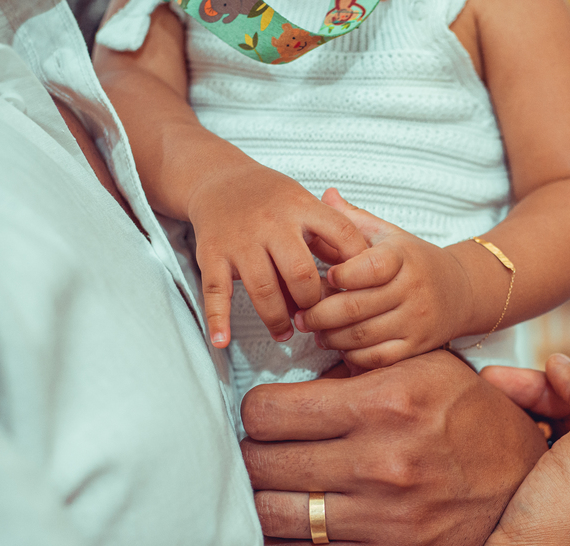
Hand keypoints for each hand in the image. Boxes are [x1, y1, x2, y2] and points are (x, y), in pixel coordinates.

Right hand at [188, 166, 367, 346]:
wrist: (219, 180)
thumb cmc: (272, 201)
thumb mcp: (305, 204)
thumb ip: (332, 236)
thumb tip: (357, 281)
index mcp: (302, 207)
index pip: (342, 234)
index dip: (355, 266)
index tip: (356, 290)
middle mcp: (271, 222)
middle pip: (300, 272)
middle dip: (311, 302)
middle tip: (314, 316)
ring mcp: (240, 240)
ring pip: (262, 289)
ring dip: (276, 318)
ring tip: (285, 332)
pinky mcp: (211, 254)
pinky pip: (215, 291)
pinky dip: (217, 319)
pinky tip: (222, 340)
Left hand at [239, 349, 547, 545]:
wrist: (531, 485)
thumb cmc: (468, 416)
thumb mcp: (426, 367)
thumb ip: (359, 363)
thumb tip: (290, 362)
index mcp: (386, 402)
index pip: (267, 412)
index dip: (257, 413)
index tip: (266, 418)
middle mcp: (384, 462)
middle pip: (262, 464)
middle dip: (251, 457)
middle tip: (259, 455)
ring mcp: (388, 521)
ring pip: (274, 516)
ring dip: (261, 503)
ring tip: (270, 491)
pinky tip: (284, 533)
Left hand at [293, 189, 474, 369]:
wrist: (461, 291)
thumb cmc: (413, 260)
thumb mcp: (389, 234)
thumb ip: (354, 219)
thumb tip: (326, 194)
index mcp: (403, 257)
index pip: (369, 267)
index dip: (340, 275)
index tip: (325, 277)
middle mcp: (412, 289)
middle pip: (356, 307)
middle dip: (320, 314)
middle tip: (300, 315)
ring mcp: (416, 320)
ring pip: (363, 335)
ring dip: (330, 337)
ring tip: (315, 330)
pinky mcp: (417, 346)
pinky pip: (378, 358)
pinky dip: (353, 356)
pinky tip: (340, 347)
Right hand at [471, 356, 569, 545]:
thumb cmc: (555, 539)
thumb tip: (566, 366)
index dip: (546, 384)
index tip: (499, 378)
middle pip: (562, 434)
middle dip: (522, 407)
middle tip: (478, 393)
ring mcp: (556, 537)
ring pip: (530, 464)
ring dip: (500, 437)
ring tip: (467, 425)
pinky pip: (503, 495)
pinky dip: (485, 472)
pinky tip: (465, 467)